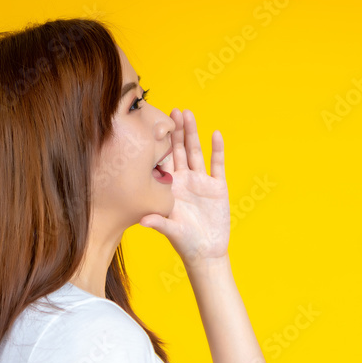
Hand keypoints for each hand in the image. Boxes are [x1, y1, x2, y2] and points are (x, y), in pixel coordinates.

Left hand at [139, 108, 229, 267]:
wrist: (207, 253)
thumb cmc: (185, 243)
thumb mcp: (171, 230)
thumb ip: (159, 223)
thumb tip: (143, 220)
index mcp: (169, 187)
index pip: (162, 160)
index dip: (159, 142)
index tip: (153, 124)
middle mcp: (184, 180)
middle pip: (178, 150)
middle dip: (176, 130)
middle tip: (172, 110)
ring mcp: (201, 182)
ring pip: (196, 152)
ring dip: (193, 134)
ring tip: (188, 113)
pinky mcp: (218, 187)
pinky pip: (217, 165)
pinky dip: (217, 149)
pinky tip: (216, 134)